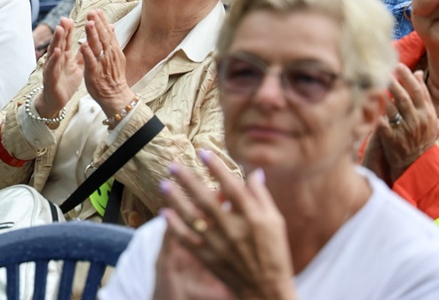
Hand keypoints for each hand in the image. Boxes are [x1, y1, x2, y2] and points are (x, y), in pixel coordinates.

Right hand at [34, 17, 83, 120]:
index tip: (73, 18)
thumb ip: (84, 54)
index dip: (69, 29)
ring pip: (54, 51)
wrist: (57, 101)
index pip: (67, 40)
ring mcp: (52, 67)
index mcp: (64, 56)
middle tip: (65, 18)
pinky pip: (52, 67)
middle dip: (62, 30)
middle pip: (60, 42)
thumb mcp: (78, 66)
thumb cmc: (66, 82)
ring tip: (60, 29)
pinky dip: (54, 59)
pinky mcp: (50, 78)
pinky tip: (57, 52)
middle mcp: (56, 59)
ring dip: (57, 40)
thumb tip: (92, 40)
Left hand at [80, 9, 136, 118]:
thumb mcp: (116, 57)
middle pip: (103, 37)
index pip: (108, 33)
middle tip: (91, 12)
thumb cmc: (113, 77)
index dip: (102, 22)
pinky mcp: (95, 73)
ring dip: (93, 35)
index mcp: (113, 51)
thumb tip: (112, 26)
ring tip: (88, 23)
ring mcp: (102, 64)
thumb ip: (112, 41)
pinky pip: (91, 62)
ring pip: (97, 47)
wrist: (116, 97)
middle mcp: (109, 55)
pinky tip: (83, 45)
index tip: (97, 10)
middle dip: (97, 24)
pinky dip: (87, 53)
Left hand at [159, 154, 296, 299]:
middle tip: (172, 165)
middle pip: (206, 199)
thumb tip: (254, 171)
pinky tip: (164, 213)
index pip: (231, 186)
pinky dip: (174, 226)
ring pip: (192, 218)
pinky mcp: (208, 257)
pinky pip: (187, 239)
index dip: (216, 167)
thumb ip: (262, 196)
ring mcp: (219, 243)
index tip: (202, 152)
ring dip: (175, 200)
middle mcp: (233, 229)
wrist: (266, 289)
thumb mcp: (276, 222)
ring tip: (163, 184)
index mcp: (252, 217)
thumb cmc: (274, 252)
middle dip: (188, 180)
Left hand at [377, 64, 438, 182]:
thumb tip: (418, 73)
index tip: (398, 65)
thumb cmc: (420, 136)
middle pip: (405, 96)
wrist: (416, 164)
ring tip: (373, 80)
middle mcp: (419, 121)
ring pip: (393, 107)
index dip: (408, 77)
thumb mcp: (428, 117)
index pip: (419, 91)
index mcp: (428, 114)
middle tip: (382, 68)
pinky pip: (382, 124)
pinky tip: (366, 102)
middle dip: (394, 81)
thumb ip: (424, 96)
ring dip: (382, 93)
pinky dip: (375, 113)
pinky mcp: (393, 140)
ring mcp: (406, 130)